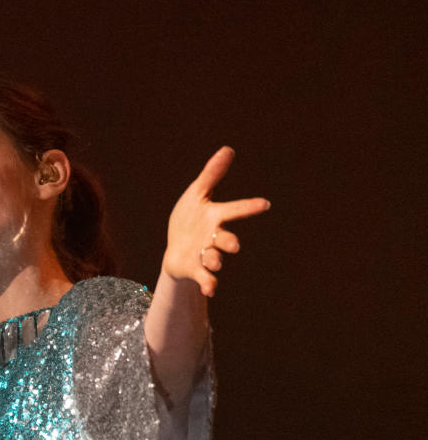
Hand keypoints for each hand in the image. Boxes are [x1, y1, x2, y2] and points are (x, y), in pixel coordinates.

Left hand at [164, 147, 269, 296]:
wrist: (175, 248)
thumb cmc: (190, 219)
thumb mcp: (196, 194)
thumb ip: (211, 174)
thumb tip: (228, 149)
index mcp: (215, 216)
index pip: (234, 209)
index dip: (248, 207)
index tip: (265, 204)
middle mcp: (213, 237)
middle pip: (226, 239)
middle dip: (229, 241)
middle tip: (233, 244)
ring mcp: (206, 255)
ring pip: (215, 259)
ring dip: (215, 260)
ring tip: (214, 262)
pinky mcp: (195, 270)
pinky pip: (205, 278)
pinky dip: (209, 284)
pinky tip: (210, 290)